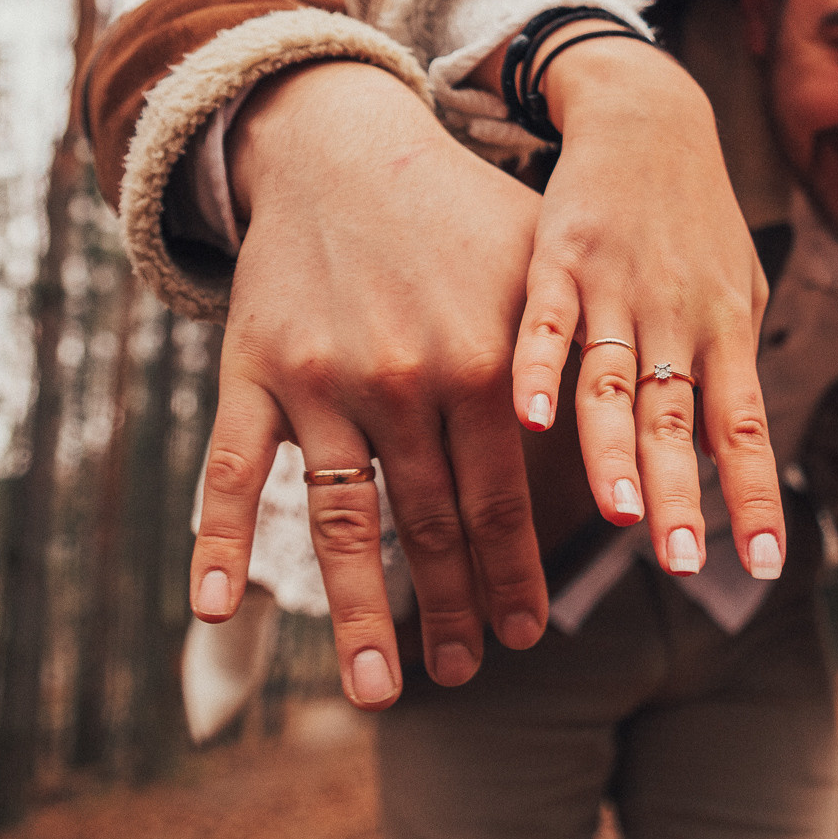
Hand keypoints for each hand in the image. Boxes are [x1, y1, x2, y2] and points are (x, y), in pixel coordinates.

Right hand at [189, 61, 549, 708]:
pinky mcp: (253, 371)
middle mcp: (404, 382)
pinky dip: (218, 540)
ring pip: (343, 523)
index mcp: (481, 364)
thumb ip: (570, 358)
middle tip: (463, 670)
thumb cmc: (457, 213)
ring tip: (378, 690)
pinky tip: (216, 610)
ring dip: (357, 616)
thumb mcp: (538, 268)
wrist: (341, 148)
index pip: (504, 499)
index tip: (523, 635)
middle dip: (453, 608)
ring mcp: (323, 382)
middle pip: (431, 525)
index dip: (513, 574)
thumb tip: (621, 455)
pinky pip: (232, 471)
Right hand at [498, 32, 783, 579]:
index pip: (745, 430)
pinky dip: (538, 370)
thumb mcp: (733, 289)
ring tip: (618, 516)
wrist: (649, 114)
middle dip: (679, 495)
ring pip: (613, 385)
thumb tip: (724, 458)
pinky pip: (546, 323)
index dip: (754, 497)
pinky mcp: (559, 260)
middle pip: (677, 420)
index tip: (763, 565)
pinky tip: (528, 418)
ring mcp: (616, 289)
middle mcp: (675, 317)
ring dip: (614, 452)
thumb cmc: (696, 217)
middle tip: (683, 565)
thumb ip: (727, 372)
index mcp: (723, 331)